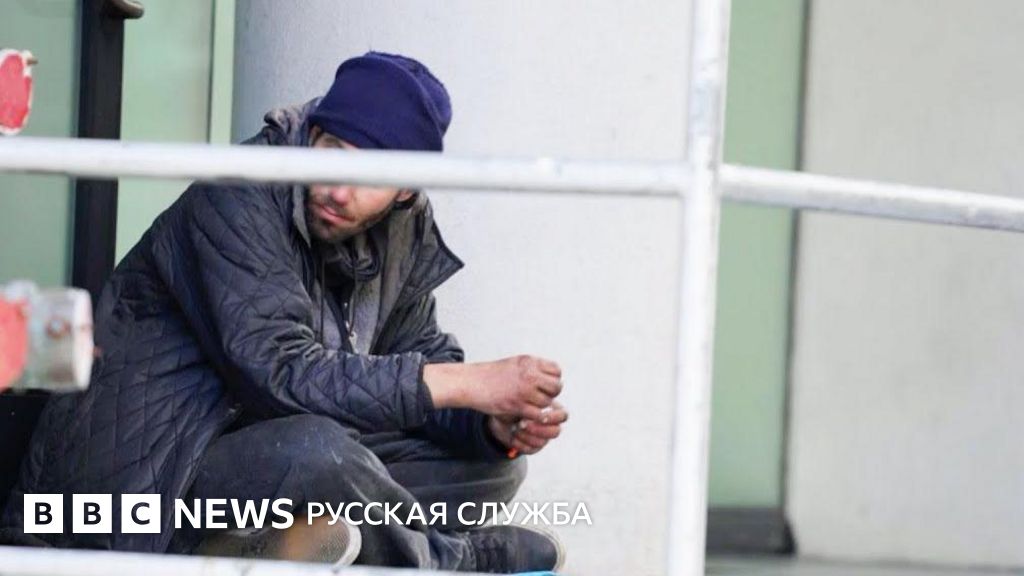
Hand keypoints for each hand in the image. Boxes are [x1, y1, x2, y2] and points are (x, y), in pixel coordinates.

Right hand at [423, 355, 562, 420]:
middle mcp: (529, 374)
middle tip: (540, 397)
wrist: (471, 382)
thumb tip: (549, 378)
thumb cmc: (490, 375)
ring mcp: (524, 389)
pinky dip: (534, 417)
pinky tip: (526, 415)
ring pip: (548, 402)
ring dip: (541, 407)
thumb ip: (532, 369)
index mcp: (529, 362)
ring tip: (530, 406)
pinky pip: (538, 414)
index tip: (544, 385)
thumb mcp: (514, 364)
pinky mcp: (517, 404)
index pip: (556, 370)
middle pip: (556, 387)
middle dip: (551, 394)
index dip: (553, 379)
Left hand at [488, 402, 568, 455]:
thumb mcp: (522, 393)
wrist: (501, 410)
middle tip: (522, 422)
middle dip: (539, 429)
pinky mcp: (533, 446)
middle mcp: (550, 425)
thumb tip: (538, 397)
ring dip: (527, 436)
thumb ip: (532, 395)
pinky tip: (513, 436)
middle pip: (555, 432)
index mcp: (553, 410)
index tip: (538, 413)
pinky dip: (520, 443)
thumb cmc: (514, 397)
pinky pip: (531, 449)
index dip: (553, 417)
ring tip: (515, 427)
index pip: (563, 416)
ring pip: (542, 442)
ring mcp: (542, 437)